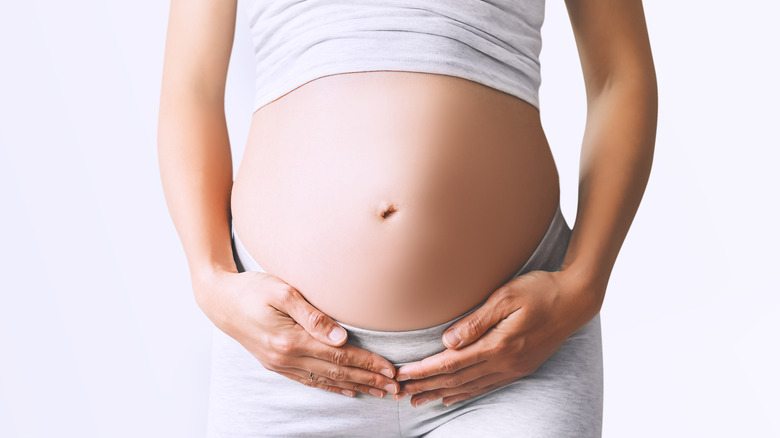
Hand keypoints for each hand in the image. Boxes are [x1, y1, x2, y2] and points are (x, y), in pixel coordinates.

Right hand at [193, 269, 400, 398]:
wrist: (219, 301)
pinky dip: (332, 387)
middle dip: (369, 379)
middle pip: (337, 372)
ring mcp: (280, 364)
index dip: (367, 363)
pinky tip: (348, 390)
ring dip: (356, 386)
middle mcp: (286, 357)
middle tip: (395, 386)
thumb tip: (340, 335)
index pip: (339, 355)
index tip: (390, 368)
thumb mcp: (281, 291)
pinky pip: (310, 381)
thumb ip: (312, 314)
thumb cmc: (251, 289)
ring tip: (380, 392)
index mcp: (290, 340)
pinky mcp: (276, 364)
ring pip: (326, 380)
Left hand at [394, 269, 600, 406]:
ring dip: (441, 394)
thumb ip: (476, 321)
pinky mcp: (521, 368)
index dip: (423, 371)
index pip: (451, 363)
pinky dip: (465, 393)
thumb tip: (447, 341)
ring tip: (418, 400)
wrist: (577, 299)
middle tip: (399, 394)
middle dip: (425, 387)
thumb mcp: (506, 297)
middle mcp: (505, 363)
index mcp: (499, 345)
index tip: (401, 375)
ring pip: (469, 387)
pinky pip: (486, 386)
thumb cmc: (541, 290)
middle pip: (456, 380)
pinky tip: (452, 397)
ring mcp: (514, 368)